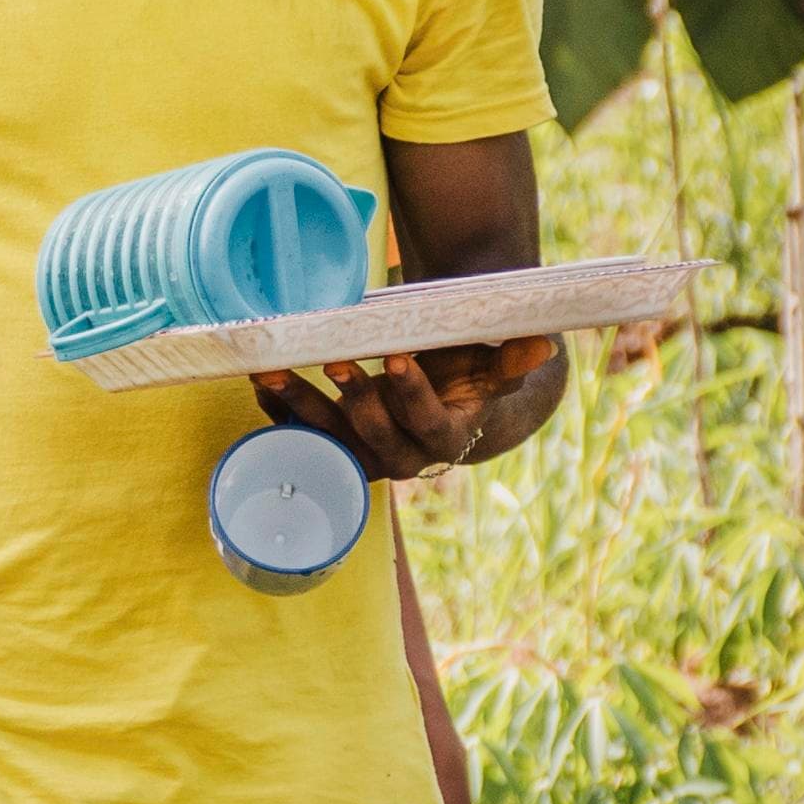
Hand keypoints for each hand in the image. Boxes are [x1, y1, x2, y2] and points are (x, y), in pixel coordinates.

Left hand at [250, 333, 562, 481]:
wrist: (433, 411)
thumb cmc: (462, 381)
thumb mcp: (485, 371)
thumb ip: (507, 362)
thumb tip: (543, 344)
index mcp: (442, 440)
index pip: (425, 421)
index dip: (411, 392)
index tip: (396, 357)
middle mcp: (398, 459)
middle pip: (372, 434)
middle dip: (352, 396)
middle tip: (335, 358)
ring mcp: (358, 458)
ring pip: (325, 439)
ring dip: (297, 404)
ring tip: (272, 369)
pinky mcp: (328, 451)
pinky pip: (297, 436)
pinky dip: (276, 410)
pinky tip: (260, 381)